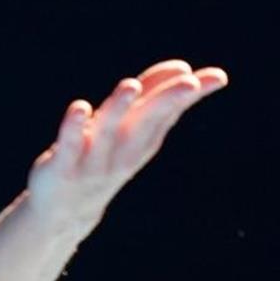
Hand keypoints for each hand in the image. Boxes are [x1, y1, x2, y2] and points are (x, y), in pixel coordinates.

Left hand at [26, 59, 228, 230]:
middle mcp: (122, 152)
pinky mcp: (63, 167)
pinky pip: (71, 145)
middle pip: (146, 122)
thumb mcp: (130, 132)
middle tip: (189, 83)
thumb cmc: (102, 161)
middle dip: (167, 101)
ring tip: (130, 86)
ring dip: (119, 108)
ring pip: (108, 131)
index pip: (167, 112)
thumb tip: (182, 68)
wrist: (64, 212)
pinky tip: (79, 107)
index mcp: (142, 142)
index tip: (216, 77)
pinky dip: (75, 128)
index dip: (189, 94)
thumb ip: (152, 99)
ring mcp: (93, 161)